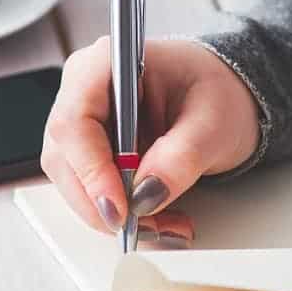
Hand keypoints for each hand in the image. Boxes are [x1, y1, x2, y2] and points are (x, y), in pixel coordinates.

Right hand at [41, 37, 260, 234]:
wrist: (224, 99)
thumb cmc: (217, 92)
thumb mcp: (213, 123)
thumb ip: (181, 156)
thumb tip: (147, 193)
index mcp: (107, 63)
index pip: (75, 121)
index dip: (91, 169)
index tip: (119, 207)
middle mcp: (84, 90)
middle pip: (66, 158)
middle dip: (104, 202)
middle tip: (148, 227)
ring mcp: (84, 123)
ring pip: (74, 182)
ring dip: (115, 214)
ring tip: (166, 226)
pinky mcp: (92, 152)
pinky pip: (91, 191)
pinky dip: (123, 213)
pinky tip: (158, 219)